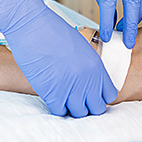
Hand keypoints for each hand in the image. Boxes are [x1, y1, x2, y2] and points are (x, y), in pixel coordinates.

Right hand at [0, 0, 117, 116]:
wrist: (32, 27)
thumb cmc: (53, 32)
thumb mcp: (81, 47)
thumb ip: (89, 67)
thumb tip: (88, 82)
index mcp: (97, 68)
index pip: (109, 95)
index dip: (99, 97)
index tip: (90, 94)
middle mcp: (88, 81)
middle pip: (97, 108)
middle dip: (88, 106)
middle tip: (77, 100)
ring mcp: (70, 89)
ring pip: (79, 113)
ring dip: (72, 108)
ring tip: (64, 99)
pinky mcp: (52, 94)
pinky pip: (60, 112)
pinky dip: (58, 108)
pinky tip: (53, 98)